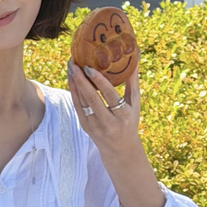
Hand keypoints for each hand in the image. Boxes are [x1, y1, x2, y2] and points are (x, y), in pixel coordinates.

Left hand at [67, 57, 164, 206]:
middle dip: (81, 80)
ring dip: (75, 84)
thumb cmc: (129, 121)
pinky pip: (77, 107)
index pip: (109, 97)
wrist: (120, 149)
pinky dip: (73, 92)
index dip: (99, 82)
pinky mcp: (85, 127)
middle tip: (74, 64)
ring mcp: (95, 126)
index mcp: (123, 115)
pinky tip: (71, 79)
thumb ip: (133, 82)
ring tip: (71, 67)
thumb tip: (136, 58)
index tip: (90, 68)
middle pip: (92, 99)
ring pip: (82, 102)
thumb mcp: (135, 104)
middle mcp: (108, 122)